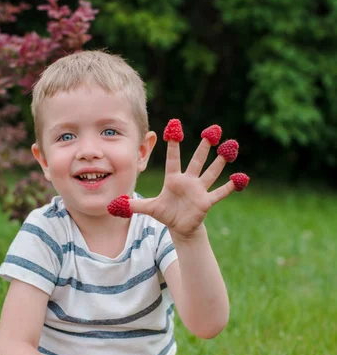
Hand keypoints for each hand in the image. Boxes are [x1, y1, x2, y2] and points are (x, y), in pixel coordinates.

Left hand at [131, 124, 237, 240]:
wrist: (180, 227)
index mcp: (173, 179)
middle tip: (212, 130)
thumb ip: (134, 205)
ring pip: (211, 172)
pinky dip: (230, 186)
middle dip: (204, 146)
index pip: (173, 158)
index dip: (174, 144)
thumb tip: (115, 204)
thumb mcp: (149, 209)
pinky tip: (240, 178)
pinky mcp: (206, 201)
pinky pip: (219, 192)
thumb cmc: (166, 213)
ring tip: (230, 147)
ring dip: (220, 161)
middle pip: (197, 160)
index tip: (174, 127)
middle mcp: (188, 181)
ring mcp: (199, 190)